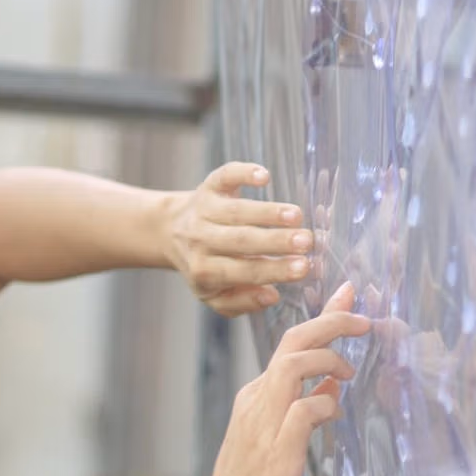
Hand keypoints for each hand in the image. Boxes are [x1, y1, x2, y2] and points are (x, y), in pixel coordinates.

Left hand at [164, 163, 313, 315]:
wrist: (169, 232)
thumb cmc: (204, 267)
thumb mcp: (216, 296)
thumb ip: (242, 302)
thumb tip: (272, 296)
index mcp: (205, 271)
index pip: (244, 271)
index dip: (274, 269)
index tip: (303, 267)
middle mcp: (202, 240)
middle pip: (241, 241)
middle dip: (276, 241)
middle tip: (306, 242)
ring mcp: (204, 210)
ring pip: (237, 211)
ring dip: (268, 212)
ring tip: (297, 216)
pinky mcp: (209, 186)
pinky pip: (225, 177)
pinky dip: (243, 173)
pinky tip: (264, 176)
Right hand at [194, 282, 370, 475]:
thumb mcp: (280, 440)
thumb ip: (302, 409)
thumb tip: (330, 388)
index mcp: (258, 396)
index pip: (293, 344)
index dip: (325, 317)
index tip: (350, 296)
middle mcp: (258, 400)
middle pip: (294, 342)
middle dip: (332, 321)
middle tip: (364, 318)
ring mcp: (264, 423)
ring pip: (294, 364)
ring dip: (329, 359)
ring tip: (350, 373)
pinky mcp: (277, 450)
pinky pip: (304, 410)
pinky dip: (323, 404)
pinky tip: (333, 414)